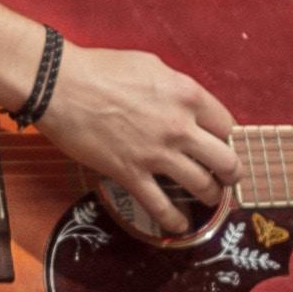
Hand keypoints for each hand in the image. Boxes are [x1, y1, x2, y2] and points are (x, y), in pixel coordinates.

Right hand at [41, 40, 240, 240]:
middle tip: (228, 178)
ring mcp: (156, 154)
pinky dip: (175, 220)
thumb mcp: (152, 66)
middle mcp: (179, 127)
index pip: (227, 125)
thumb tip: (187, 104)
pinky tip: (180, 225)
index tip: (224, 146)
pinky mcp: (131, 174)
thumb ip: (176, 88)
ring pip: (202, 186)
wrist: (61, 85)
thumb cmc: (102, 69)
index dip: (228, 139)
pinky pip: (161, 206)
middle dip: (231, 174)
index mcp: (187, 95)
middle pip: (226, 161)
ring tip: (209, 198)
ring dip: (210, 197)